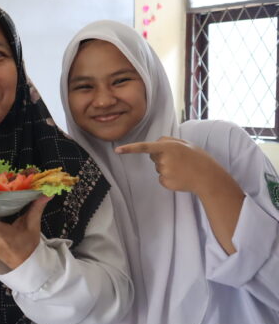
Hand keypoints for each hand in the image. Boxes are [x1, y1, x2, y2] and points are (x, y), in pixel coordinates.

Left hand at [116, 136, 243, 254]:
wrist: (208, 177)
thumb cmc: (197, 158)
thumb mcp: (185, 144)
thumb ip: (168, 141)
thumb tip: (154, 144)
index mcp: (168, 147)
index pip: (145, 147)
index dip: (130, 149)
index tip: (117, 150)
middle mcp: (164, 159)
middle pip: (153, 156)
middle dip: (162, 156)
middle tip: (179, 159)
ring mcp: (164, 172)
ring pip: (158, 167)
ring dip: (167, 167)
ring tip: (182, 168)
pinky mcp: (165, 182)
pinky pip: (161, 177)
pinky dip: (169, 177)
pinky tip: (180, 177)